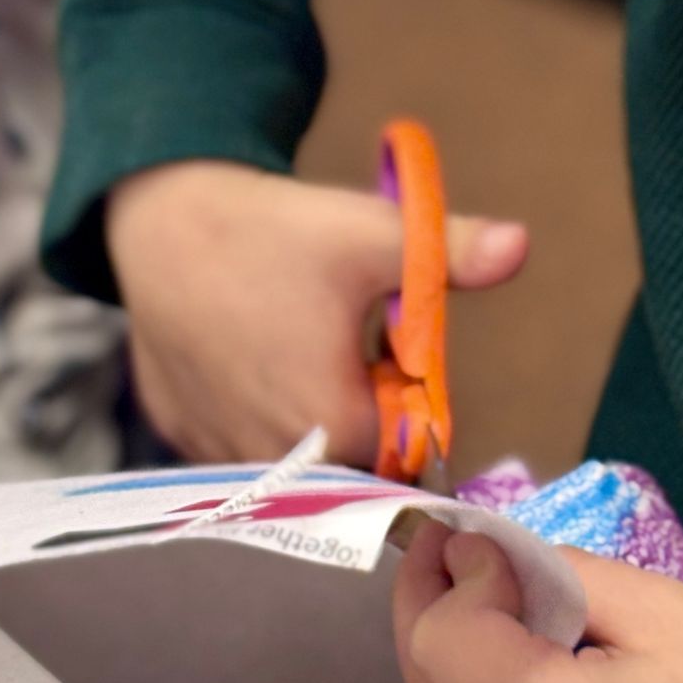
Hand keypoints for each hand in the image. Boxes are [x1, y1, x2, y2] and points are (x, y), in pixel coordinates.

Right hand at [104, 160, 527, 465]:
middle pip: (351, 463)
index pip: (404, 450)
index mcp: (331, 426)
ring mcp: (217, 455)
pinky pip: (239, 446)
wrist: (160, 218)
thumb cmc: (271, 231)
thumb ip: (450, 253)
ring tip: (291, 346)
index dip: (409, 403)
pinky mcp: (181, 437)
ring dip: (308, 419)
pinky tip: (247, 358)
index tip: (388, 356)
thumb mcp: (372, 234)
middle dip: (362, 416)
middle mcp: (271, 461)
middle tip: (340, 345)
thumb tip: (522, 245)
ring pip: (295, 458)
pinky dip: (254, 414)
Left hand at [393, 527, 682, 682]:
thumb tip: (483, 559)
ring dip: (453, 655)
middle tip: (447, 549)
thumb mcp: (661, 610)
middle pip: (423, 682)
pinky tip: (518, 665)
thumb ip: (558, 574)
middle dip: (428, 606)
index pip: (442, 636)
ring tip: (487, 598)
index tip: (477, 537)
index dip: (451, 574)